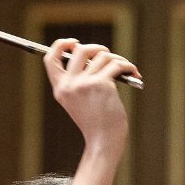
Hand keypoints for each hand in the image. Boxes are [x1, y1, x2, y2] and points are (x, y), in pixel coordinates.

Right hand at [43, 38, 138, 157]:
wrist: (103, 142)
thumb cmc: (96, 123)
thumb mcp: (79, 102)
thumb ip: (79, 81)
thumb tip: (94, 55)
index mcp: (60, 89)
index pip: (50, 58)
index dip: (62, 45)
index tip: (75, 42)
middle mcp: (69, 85)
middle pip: (80, 50)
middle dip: (97, 48)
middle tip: (107, 56)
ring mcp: (85, 84)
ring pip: (102, 56)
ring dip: (117, 59)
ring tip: (125, 69)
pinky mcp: (102, 85)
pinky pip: (116, 64)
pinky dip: (127, 66)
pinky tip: (134, 72)